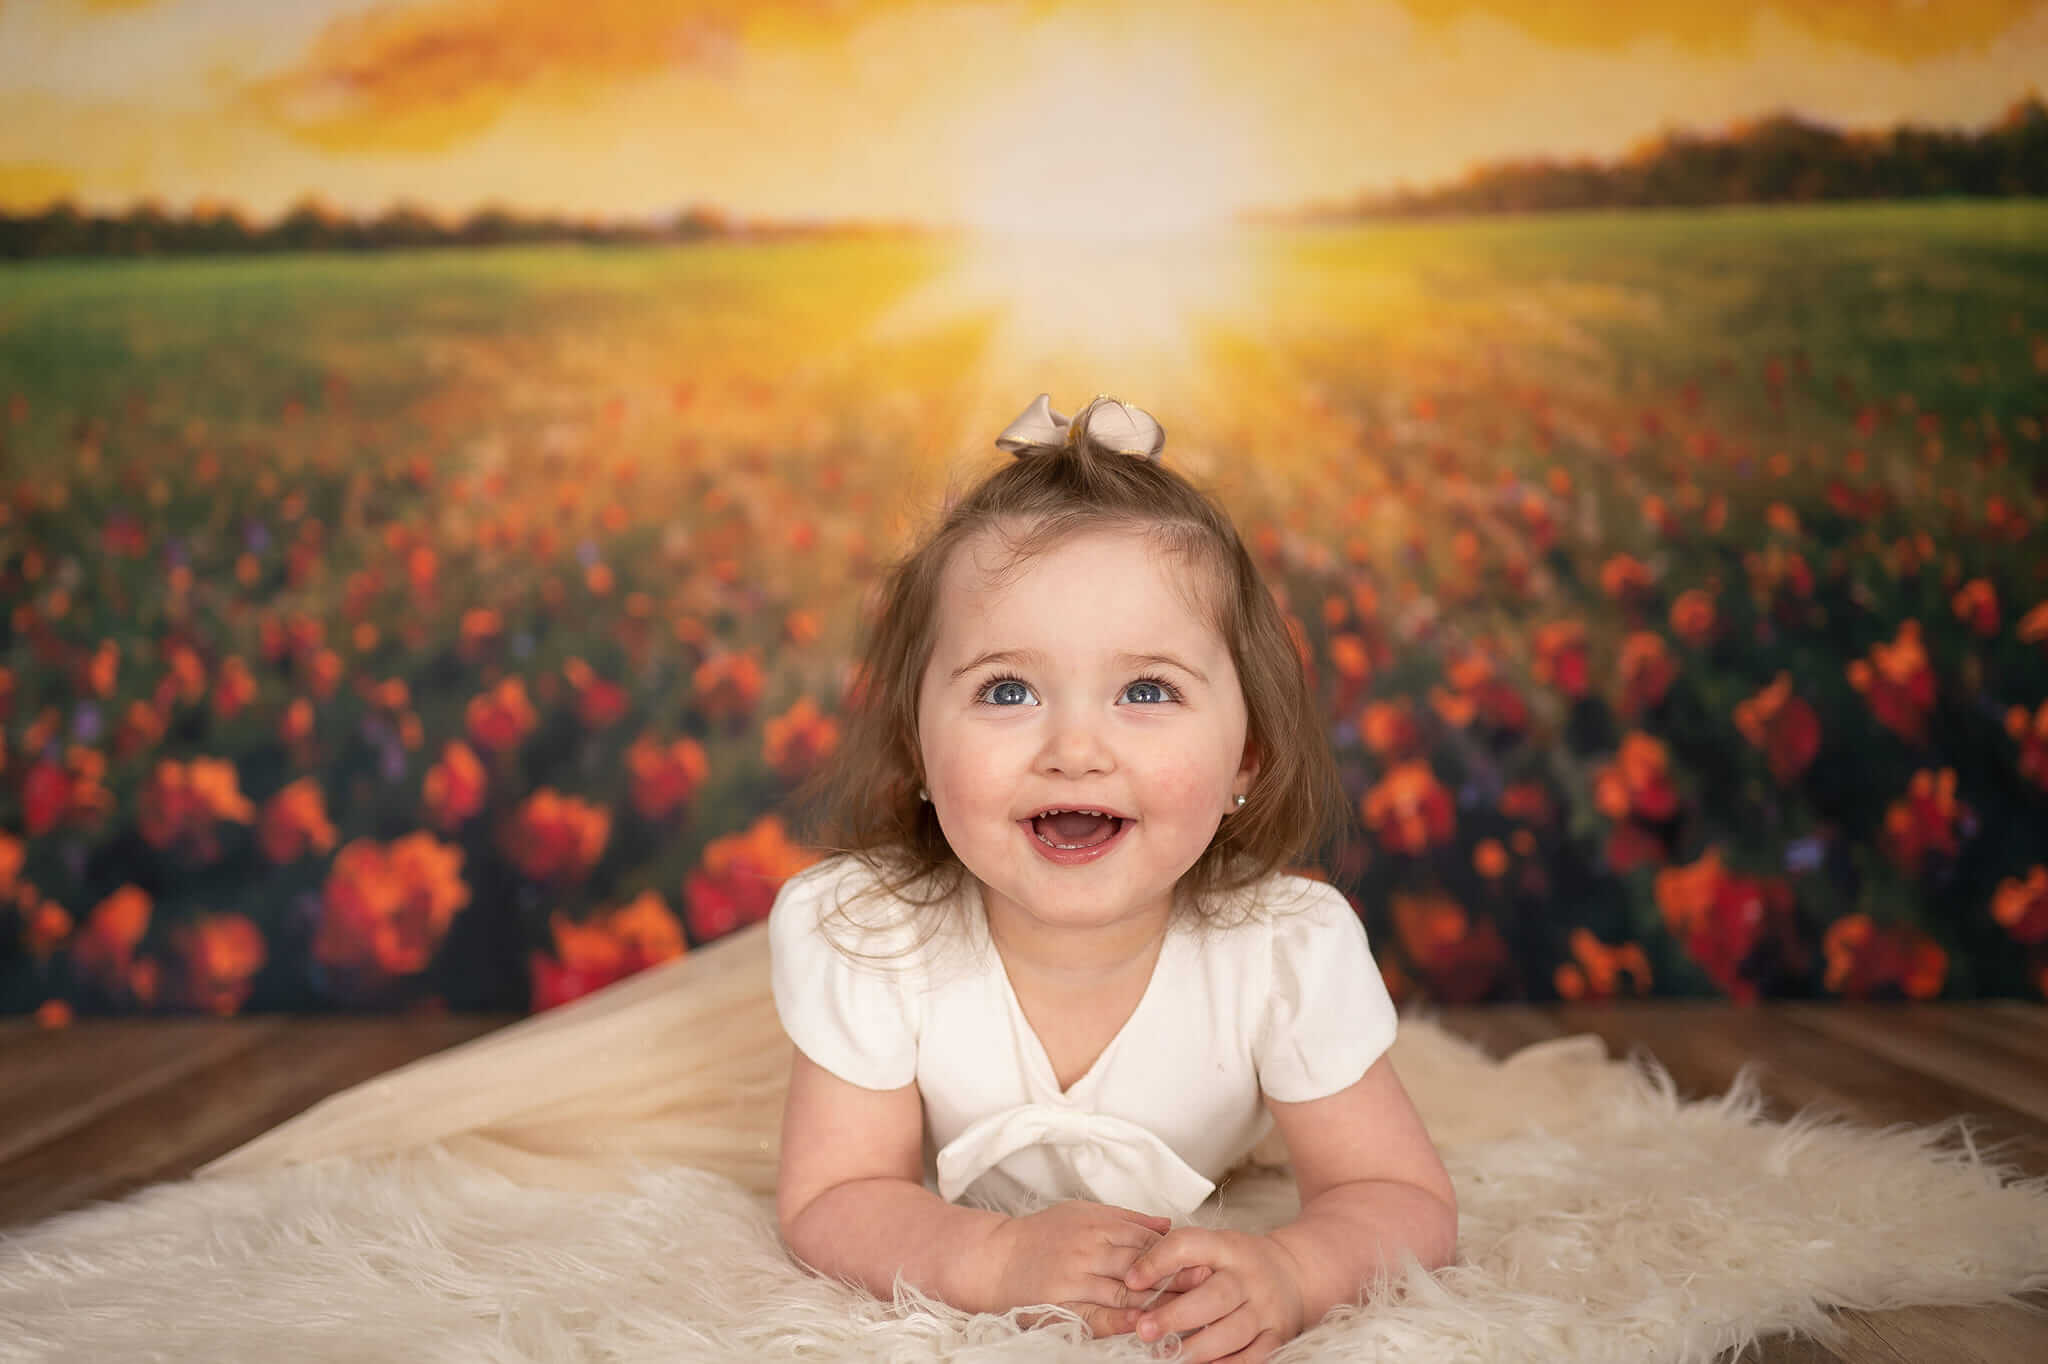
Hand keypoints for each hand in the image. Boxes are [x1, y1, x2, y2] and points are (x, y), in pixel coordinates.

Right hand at [980, 1201, 1208, 1337]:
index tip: (1206, 1262)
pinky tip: (1144, 1327)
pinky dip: (1123, 1322)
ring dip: (1158, 1303)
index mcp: (1096, 1223)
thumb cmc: (1042, 1234)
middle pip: (1142, 1265)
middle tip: (1210, 1288)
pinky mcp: (1063, 1304)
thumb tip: (1169, 1224)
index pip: (1146, 1238)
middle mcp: (1088, 1248)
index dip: (1177, 1252)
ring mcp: (1075, 1278)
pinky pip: (1098, 1316)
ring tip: (1189, 1313)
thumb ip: (1127, 1218)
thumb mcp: (1083, 1212)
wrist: (995, 1259)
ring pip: (1125, 1292)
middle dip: (1176, 1277)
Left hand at [1122, 1227, 1305, 1361]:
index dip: (1158, 1261)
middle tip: (1143, 1329)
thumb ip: (1180, 1259)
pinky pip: (1252, 1357)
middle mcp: (1249, 1277)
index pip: (1191, 1245)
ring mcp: (1266, 1309)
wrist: (1294, 1273)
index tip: (1131, 1279)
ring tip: (1165, 1356)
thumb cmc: (1239, 1263)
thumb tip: (1133, 1280)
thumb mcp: (1214, 1247)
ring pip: (1232, 1332)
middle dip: (1176, 1316)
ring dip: (1196, 1348)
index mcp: (1228, 1247)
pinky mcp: (1277, 1335)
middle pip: (1214, 1296)